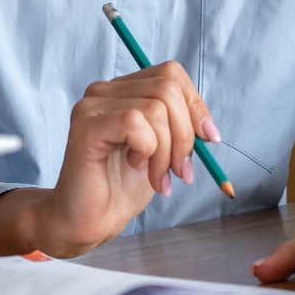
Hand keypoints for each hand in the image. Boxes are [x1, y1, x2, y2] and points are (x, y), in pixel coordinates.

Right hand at [0, 62, 219, 258]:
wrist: (90, 220)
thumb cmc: (121, 187)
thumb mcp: (164, 151)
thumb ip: (181, 129)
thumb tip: (208, 128)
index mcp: (123, 91)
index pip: (171, 74)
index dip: (195, 105)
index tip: (209, 140)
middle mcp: (105, 91)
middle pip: (167, 88)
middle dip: (184, 134)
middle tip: (180, 171)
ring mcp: (92, 105)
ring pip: (155, 107)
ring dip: (167, 150)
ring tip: (157, 177)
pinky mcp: (86, 125)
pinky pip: (134, 122)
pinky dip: (147, 149)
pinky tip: (135, 166)